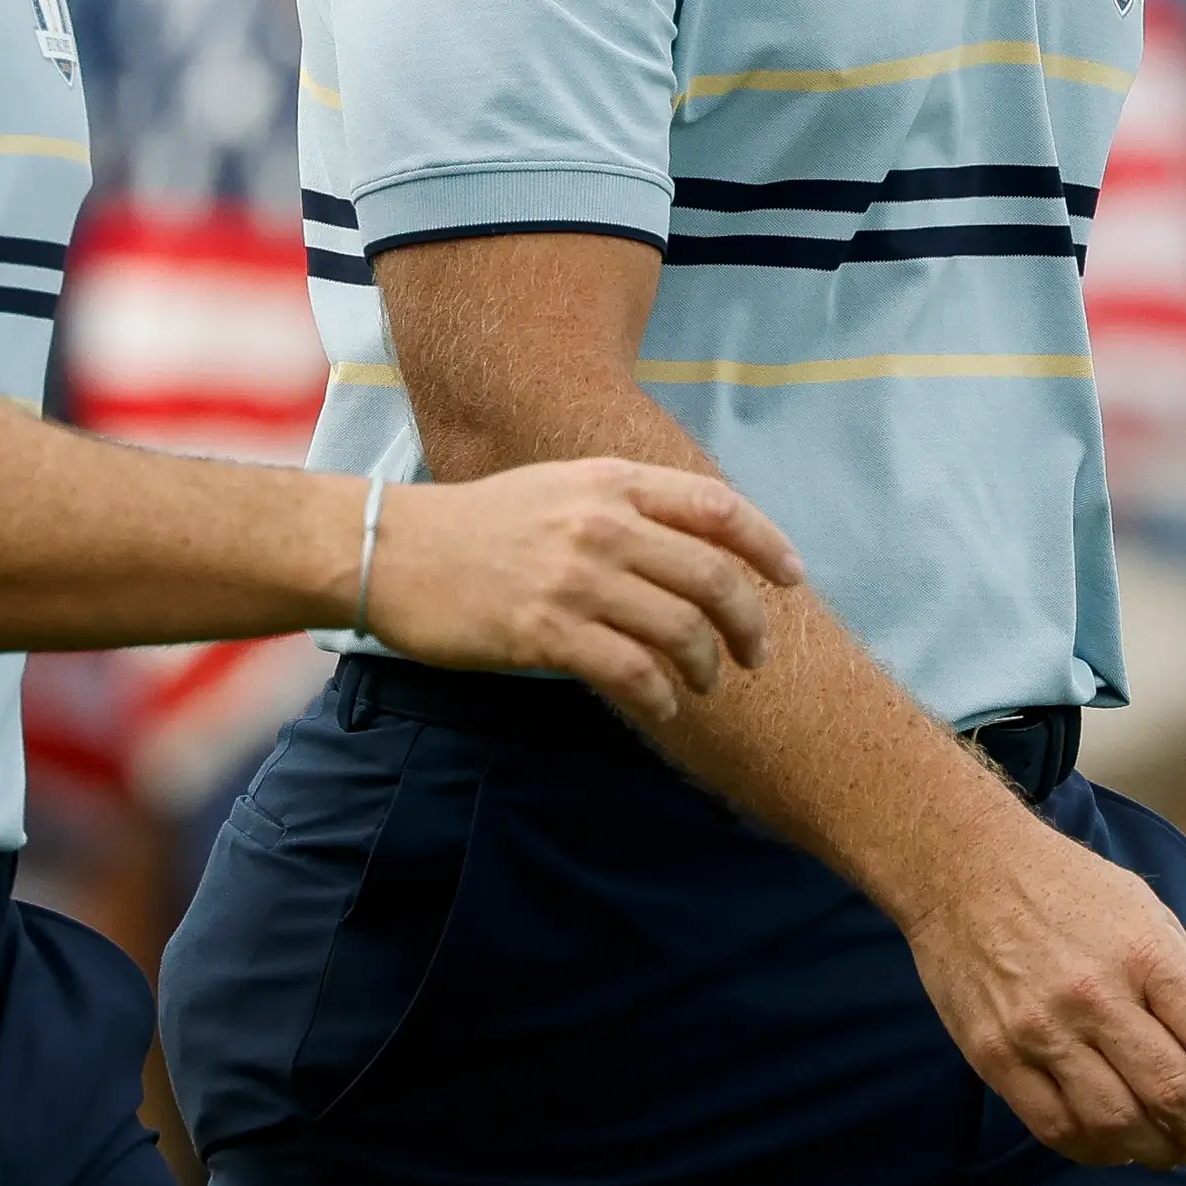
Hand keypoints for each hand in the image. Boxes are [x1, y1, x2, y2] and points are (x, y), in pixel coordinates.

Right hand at [360, 459, 803, 718]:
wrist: (393, 550)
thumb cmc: (479, 524)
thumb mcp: (559, 487)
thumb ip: (624, 505)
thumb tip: (694, 541)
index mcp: (609, 481)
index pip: (717, 507)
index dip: (767, 544)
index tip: (792, 577)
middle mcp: (600, 524)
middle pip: (714, 577)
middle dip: (750, 623)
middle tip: (756, 653)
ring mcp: (574, 578)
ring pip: (682, 630)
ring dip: (708, 667)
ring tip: (705, 683)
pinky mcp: (545, 631)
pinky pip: (632, 672)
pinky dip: (662, 696)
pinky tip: (663, 704)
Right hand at [899, 812, 1185, 1168]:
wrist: (964, 864)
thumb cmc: (1069, 890)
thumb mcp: (1146, 914)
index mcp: (1146, 951)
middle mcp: (1095, 993)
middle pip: (1179, 1095)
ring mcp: (1041, 1028)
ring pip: (1121, 1126)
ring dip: (1163, 1152)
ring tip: (1177, 1149)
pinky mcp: (995, 1054)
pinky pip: (1059, 1130)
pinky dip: (1101, 1151)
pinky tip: (1118, 1143)